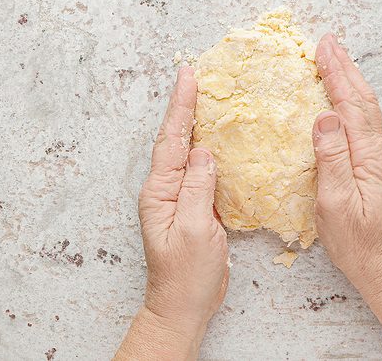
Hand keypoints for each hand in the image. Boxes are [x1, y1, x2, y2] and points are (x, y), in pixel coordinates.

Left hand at [117, 67, 227, 359]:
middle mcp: (167, 189)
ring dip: (197, 123)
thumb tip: (204, 152)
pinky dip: (211, 149)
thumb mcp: (194, 231)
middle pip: (176, 139)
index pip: (172, 141)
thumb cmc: (186, 274)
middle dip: (185, 107)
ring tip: (205, 97)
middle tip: (194, 76)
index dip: (181, 107)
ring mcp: (180, 197)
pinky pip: (202, 170)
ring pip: (189, 152)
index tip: (188, 77)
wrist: (184, 304)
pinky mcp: (196, 206)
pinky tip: (220, 140)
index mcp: (161, 192)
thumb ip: (198, 189)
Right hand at [312, 34, 381, 297]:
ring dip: (350, 80)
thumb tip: (325, 116)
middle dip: (345, 68)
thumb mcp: (336, 202)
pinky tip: (343, 99)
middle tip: (328, 42)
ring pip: (364, 107)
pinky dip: (351, 100)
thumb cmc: (356, 240)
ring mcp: (378, 156)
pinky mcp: (373, 164)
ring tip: (336, 60)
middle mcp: (377, 149)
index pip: (350, 104)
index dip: (336, 74)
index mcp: (368, 154)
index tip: (323, 49)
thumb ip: (332, 157)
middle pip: (362, 99)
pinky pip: (362, 121)